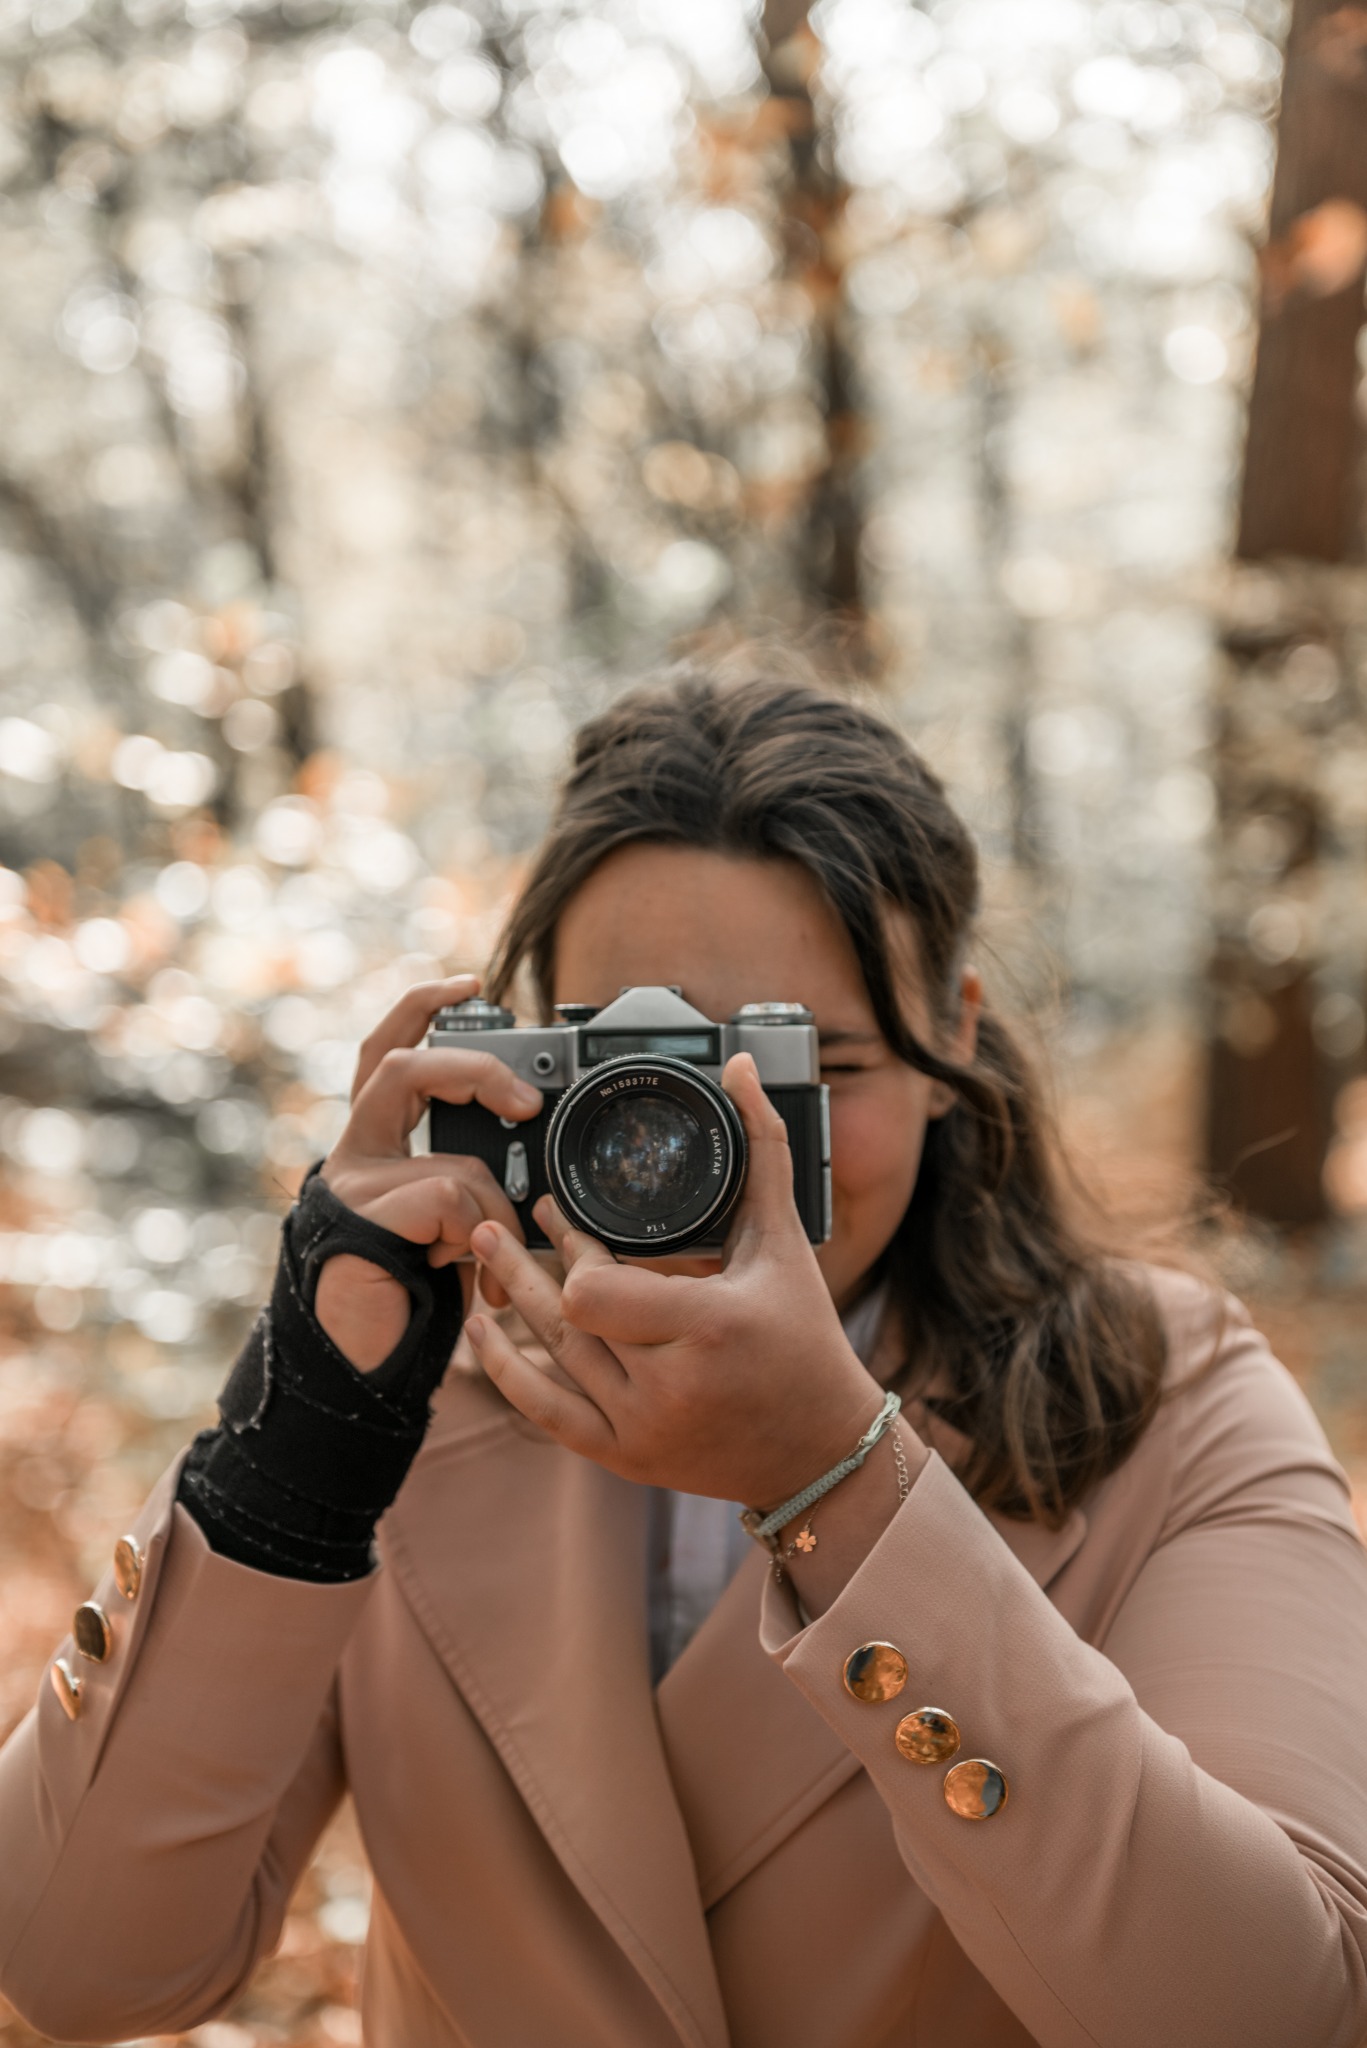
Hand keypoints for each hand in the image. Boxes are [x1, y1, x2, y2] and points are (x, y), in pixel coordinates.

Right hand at [314, 974, 543, 1371]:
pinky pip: (450, 1201)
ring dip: (493, 1211)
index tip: (471, 981)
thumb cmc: (410, 1304)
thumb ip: (478, 1184)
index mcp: (378, 1146)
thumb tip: (531, 1162)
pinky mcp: (360, 1219)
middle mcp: (354, 1155)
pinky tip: (462, 1273)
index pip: (389, 1051)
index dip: (423, 1007)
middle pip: (401, 1067)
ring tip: (489, 1258)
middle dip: (472, 1069)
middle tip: (526, 1102)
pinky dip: (475, 1238)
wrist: (359, 1372)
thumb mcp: (455, 1228)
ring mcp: (351, 1186)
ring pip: (451, 1157)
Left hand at [464, 1054, 884, 1506]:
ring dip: (512, 1300)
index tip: (563, 1214)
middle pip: (567, 1319)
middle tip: (506, 1218)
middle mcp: (670, 1387)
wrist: (819, 1451)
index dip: (574, 1251)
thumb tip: (737, 1069)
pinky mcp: (625, 1458)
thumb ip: (760, 1149)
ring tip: (486, 1250)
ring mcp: (642, 1429)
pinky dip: (507, 1372)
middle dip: (532, 1264)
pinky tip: (480, 1332)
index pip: (598, 1291)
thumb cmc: (805, 1338)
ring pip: (552, 1359)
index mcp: (709, 1329)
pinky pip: (546, 1415)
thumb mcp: (784, 1240)